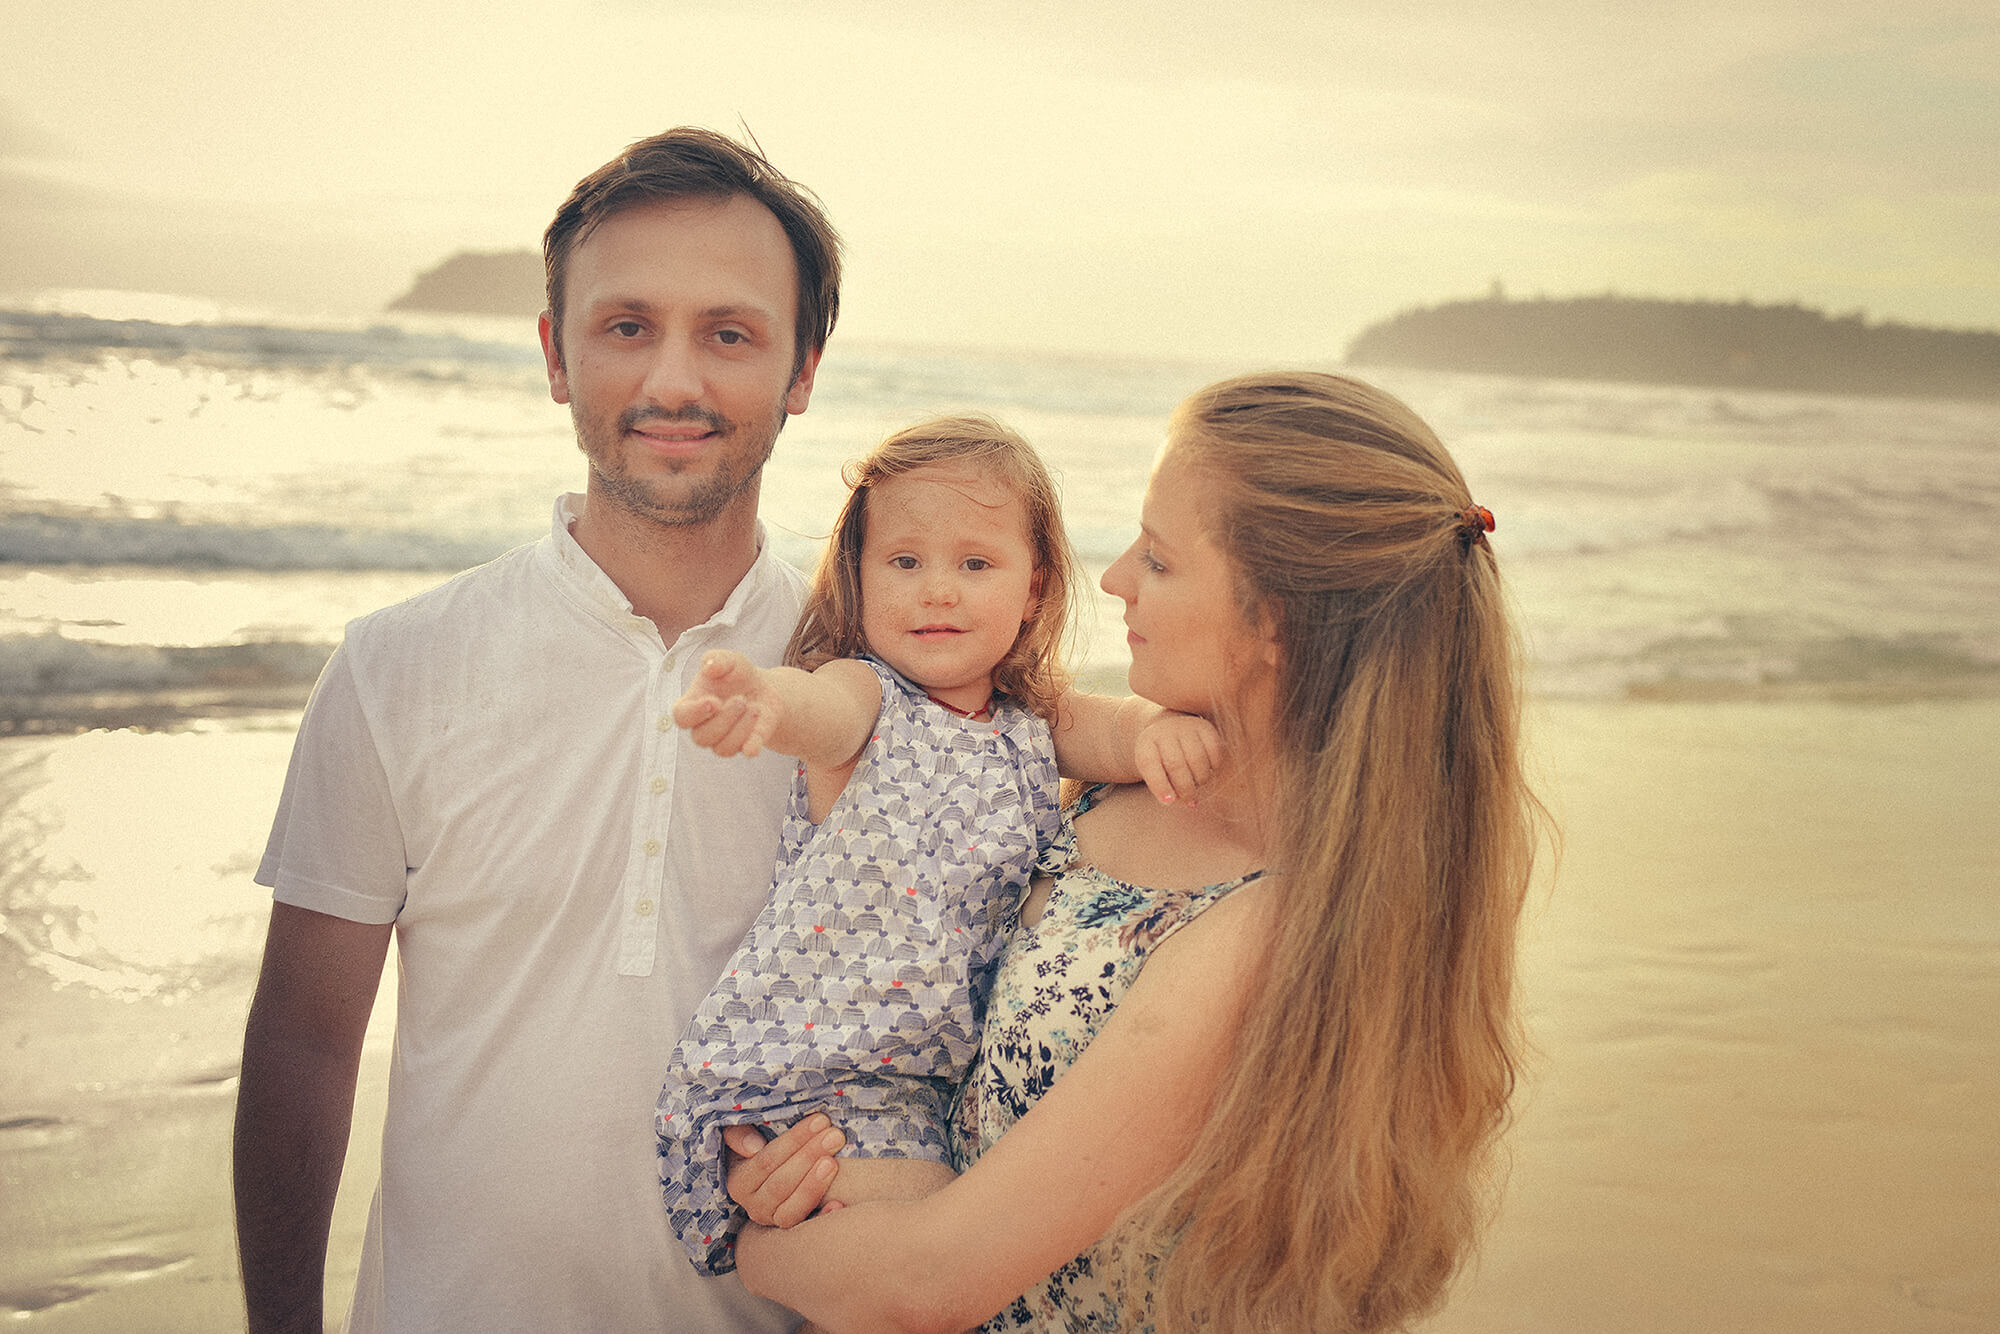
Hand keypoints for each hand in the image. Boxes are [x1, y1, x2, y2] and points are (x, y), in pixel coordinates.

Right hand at [673, 650, 783, 756]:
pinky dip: (749, 748)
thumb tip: (708, 667)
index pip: (681, 716)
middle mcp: (703, 726)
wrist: (763, 688)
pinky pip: (743, 752)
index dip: (695, 713)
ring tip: (755, 707)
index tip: (714, 702)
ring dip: (740, 728)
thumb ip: (717, 659)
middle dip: (724, 719)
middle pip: (701, 737)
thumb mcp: (730, 661)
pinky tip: (754, 746)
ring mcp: (723, 739)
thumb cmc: (736, 674)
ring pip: (722, 749)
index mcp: (692, 704)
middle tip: (741, 699)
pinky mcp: (744, 745)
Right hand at [724, 1115, 846, 1227]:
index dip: (794, 1141)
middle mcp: (754, 1206)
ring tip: (834, 1162)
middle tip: (835, 1136)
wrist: (770, 1172)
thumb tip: (754, 1148)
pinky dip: (822, 1217)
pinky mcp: (793, 1231)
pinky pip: (807, 1227)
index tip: (820, 1120)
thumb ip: (738, 1134)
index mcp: (739, 1183)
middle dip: (809, 1157)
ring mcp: (774, 1220)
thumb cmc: (756, 1145)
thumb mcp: (738, 1133)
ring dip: (814, 1185)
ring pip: (792, 1209)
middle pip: (781, 1184)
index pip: (767, 1161)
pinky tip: (839, 1204)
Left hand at [1134, 711, 1222, 804]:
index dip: (1160, 785)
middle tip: (1188, 799)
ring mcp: (1186, 726)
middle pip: (1176, 764)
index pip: (1149, 764)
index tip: (1169, 802)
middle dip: (1184, 788)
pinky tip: (1208, 771)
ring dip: (1200, 780)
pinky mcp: (1206, 727)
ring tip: (1197, 784)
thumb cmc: (1161, 759)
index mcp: (1146, 743)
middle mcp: (1165, 730)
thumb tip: (1191, 804)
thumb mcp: (1154, 771)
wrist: (1170, 729)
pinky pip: (1214, 752)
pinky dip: (1214, 767)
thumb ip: (1165, 788)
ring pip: (1198, 760)